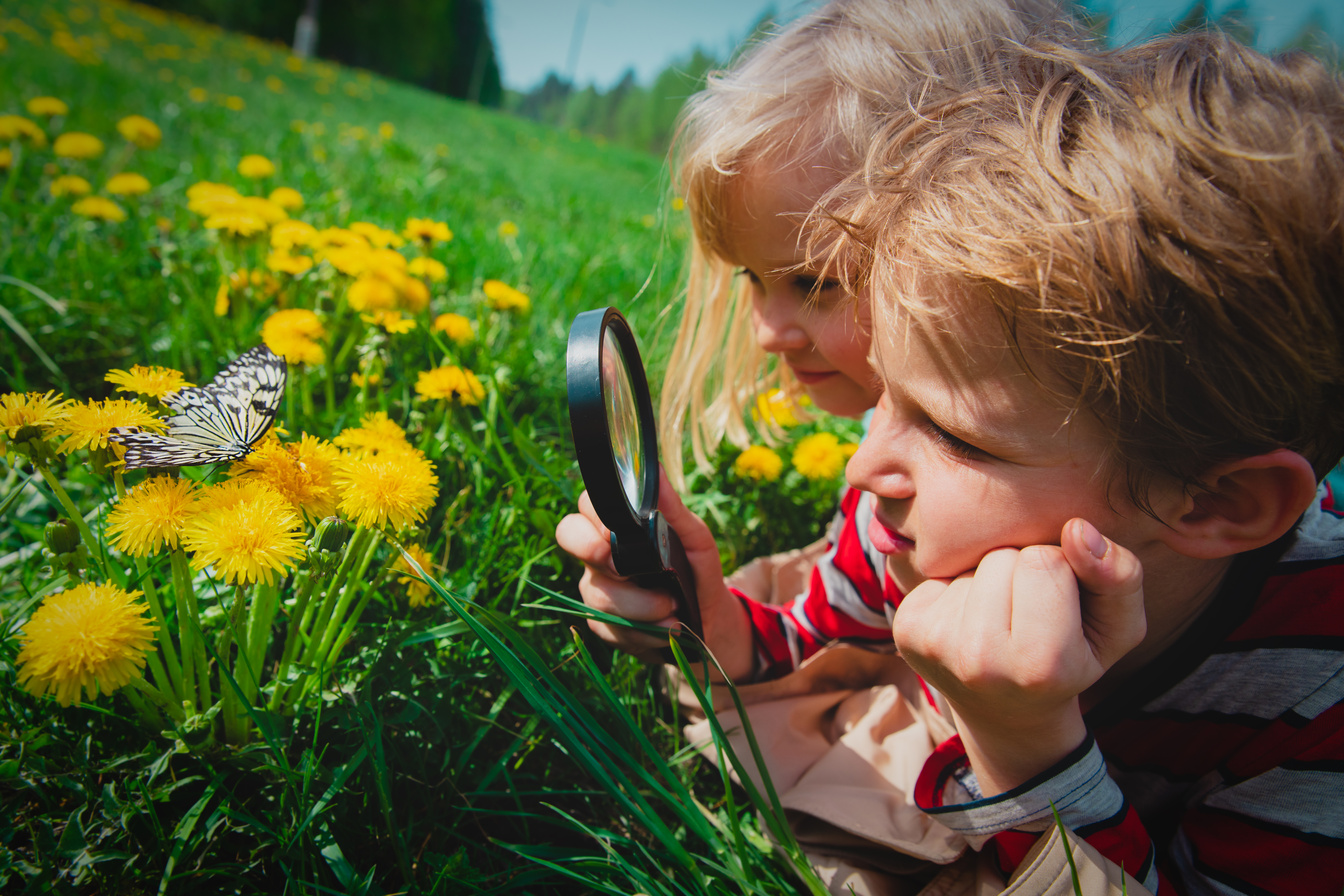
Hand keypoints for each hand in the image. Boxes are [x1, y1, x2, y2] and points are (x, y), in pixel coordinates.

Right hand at [555, 468, 753, 678]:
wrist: (709, 623)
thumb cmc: (699, 572)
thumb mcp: (695, 540)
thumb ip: (674, 510)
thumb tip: (656, 472)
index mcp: (618, 527)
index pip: (587, 504)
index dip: (595, 516)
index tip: (617, 531)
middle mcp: (599, 554)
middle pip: (567, 534)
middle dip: (591, 550)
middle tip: (624, 568)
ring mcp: (596, 588)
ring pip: (596, 592)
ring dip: (639, 606)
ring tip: (672, 610)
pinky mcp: (602, 624)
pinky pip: (608, 626)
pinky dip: (642, 631)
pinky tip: (664, 628)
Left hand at [893, 518, 1145, 794]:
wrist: (1007, 712)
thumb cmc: (1070, 662)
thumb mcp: (1116, 630)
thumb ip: (1120, 577)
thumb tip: (1078, 529)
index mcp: (1040, 666)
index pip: (1047, 560)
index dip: (1062, 573)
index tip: (1061, 611)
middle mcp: (979, 660)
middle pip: (1004, 557)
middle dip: (1023, 573)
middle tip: (1028, 616)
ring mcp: (934, 644)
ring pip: (972, 560)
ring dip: (990, 578)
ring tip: (1000, 618)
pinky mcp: (907, 627)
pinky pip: (941, 570)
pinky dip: (959, 586)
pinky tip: (969, 620)